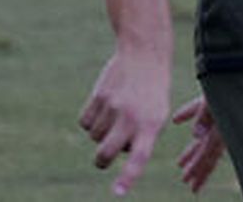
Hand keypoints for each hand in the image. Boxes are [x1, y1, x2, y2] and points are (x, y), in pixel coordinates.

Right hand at [79, 48, 171, 195]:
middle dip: (102, 160)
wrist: (144, 54)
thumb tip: (120, 156)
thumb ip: (141, 138)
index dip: (128, 176)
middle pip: (105, 153)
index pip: (139, 157)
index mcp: (152, 124)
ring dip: (100, 133)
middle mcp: (132, 117)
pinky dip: (90, 121)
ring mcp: (113, 106)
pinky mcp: (99, 96)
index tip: (118, 192)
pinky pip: (84, 123)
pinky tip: (103, 107)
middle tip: (104, 158)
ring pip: (94, 137)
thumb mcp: (157, 115)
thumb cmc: (153, 91)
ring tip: (116, 114)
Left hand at [172, 95, 226, 193]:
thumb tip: (196, 135)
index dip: (201, 171)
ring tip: (180, 163)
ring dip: (193, 148)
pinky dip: (191, 116)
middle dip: (197, 166)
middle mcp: (225, 122)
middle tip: (186, 181)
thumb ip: (207, 115)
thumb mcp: (217, 96)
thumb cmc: (234, 77)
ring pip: (206, 135)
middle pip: (208, 150)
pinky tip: (177, 120)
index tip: (193, 188)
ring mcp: (223, 111)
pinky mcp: (219, 97)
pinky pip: (204, 111)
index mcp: (225, 126)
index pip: (210, 155)